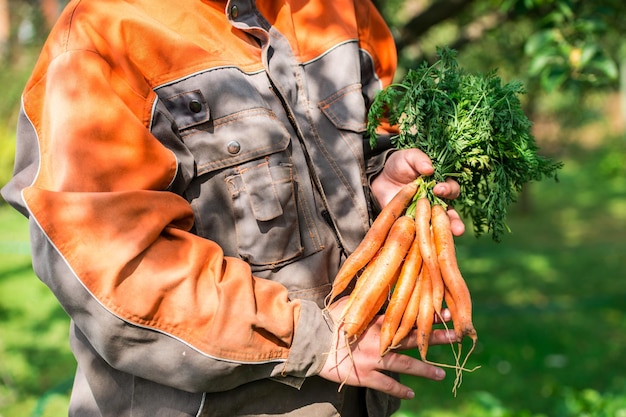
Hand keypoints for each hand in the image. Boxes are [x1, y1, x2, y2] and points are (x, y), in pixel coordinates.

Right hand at [318, 297, 456, 398]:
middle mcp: (380, 340)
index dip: (427, 314)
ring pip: (405, 365)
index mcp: (377, 321)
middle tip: (456, 336)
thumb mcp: (349, 302)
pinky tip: (412, 394)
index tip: (446, 312)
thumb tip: (378, 280)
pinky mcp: (364, 375)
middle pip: (413, 338)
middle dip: (436, 337)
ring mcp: (373, 359)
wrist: (311, 340)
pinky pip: (386, 384)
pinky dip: (400, 389)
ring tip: (442, 374)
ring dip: (425, 370)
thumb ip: (366, 297)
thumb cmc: (327, 319)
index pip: (408, 316)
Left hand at [370, 149, 464, 235]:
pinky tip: (428, 243)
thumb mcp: (408, 157)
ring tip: (454, 235)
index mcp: (439, 185)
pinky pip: (420, 234)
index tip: (438, 189)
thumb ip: (419, 159)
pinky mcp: (411, 225)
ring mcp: (424, 216)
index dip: (448, 190)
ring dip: (447, 233)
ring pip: (439, 228)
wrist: (379, 178)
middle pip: (450, 214)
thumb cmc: (399, 165)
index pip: (451, 190)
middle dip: (455, 219)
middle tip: (453, 221)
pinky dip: (424, 239)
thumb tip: (429, 169)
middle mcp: (436, 203)